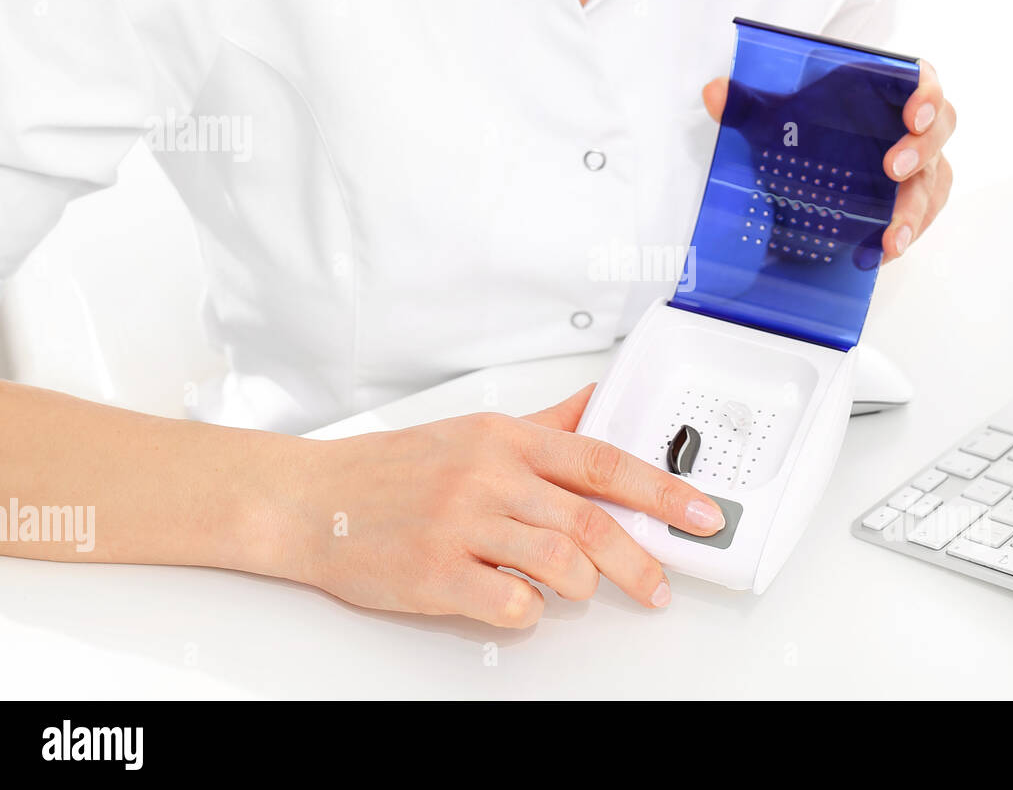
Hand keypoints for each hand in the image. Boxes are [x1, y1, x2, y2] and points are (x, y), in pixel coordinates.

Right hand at [285, 385, 725, 627]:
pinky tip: (518, 602)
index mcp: (507, 439)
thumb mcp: (475, 431)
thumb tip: (599, 401)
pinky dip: (528, 611)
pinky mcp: (434, 574)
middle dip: (640, 560)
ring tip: (576, 591)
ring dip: (581, 586)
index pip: (604, 462)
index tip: (701, 514)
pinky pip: (510, 602)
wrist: (311, 500)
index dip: (662, 491)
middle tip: (661, 587)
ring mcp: (461, 525)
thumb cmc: (395, 470)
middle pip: (592, 522)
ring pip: (559, 562)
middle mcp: (489, 476)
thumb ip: (545, 423)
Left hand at [702, 58, 954, 261]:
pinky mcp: (914, 197)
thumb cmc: (808, 123)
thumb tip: (714, 94)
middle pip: (939, 128)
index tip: (914, 113)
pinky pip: (924, 214)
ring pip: (935, 179)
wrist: (809, 156)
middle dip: (921, 150)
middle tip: (892, 170)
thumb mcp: (775, 115)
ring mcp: (919, 163)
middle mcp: (911, 123)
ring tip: (891, 238)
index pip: (923, 80)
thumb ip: (747, 103)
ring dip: (917, 209)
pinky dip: (906, 234)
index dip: (927, 94)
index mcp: (887, 88)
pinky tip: (881, 252)